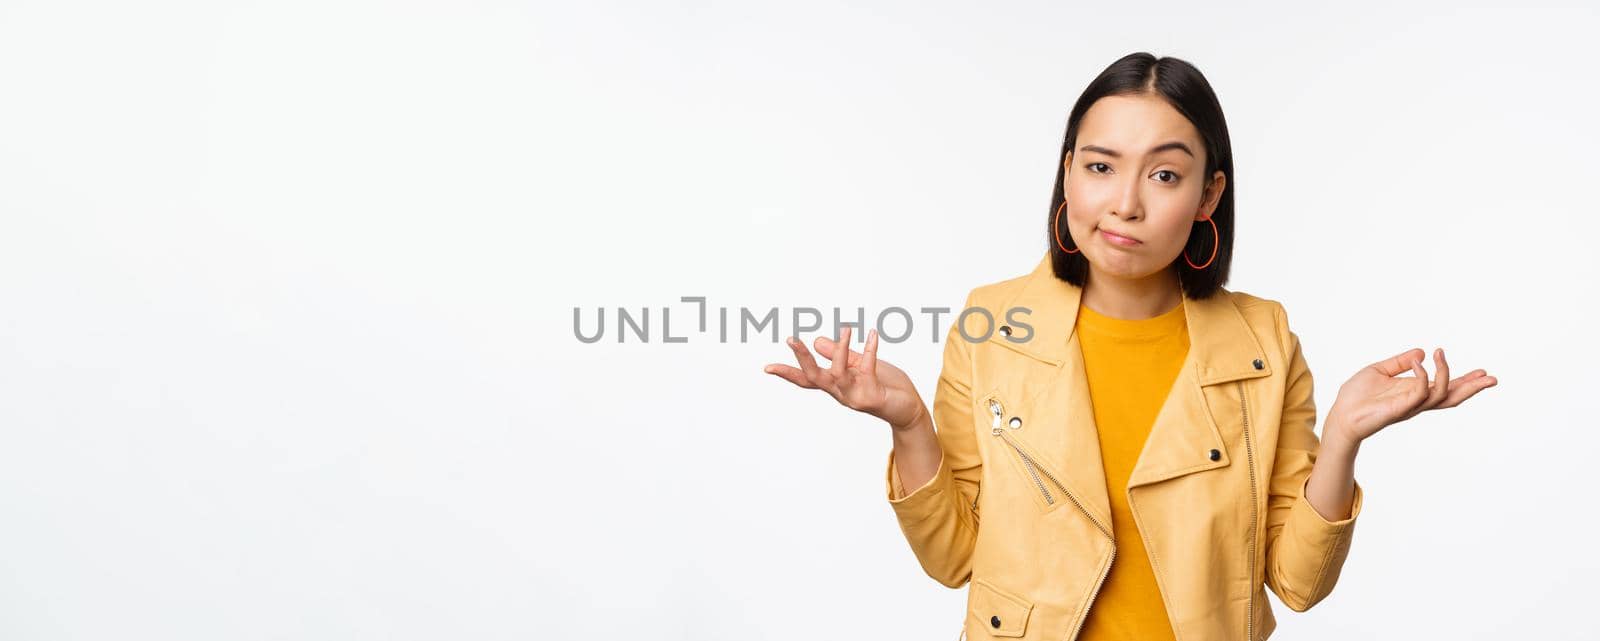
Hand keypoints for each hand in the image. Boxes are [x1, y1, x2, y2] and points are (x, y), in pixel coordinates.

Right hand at [763, 327, 926, 430]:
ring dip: (840, 350)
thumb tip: (817, 341)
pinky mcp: (871, 396)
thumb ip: (842, 355)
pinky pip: (867, 369)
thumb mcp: (860, 366)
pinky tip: (873, 334)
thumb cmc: (886, 386)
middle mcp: (840, 392)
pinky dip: (870, 349)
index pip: (806, 379)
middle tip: (791, 338)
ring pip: (837, 374)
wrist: (909, 408)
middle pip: (814, 377)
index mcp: (835, 384)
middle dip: (802, 358)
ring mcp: (854, 396)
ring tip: (846, 328)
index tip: (766, 368)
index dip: (787, 373)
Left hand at [1325, 347, 1497, 443]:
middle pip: (1452, 397)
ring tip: (1440, 353)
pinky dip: (1423, 376)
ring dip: (1445, 373)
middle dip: (1473, 388)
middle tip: (1492, 378)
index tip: (1482, 372)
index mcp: (1414, 392)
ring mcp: (1410, 406)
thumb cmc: (1356, 396)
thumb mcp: (1379, 370)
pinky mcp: (1400, 408)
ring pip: (1441, 394)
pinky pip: (1419, 392)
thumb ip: (1400, 362)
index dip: (1464, 381)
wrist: (1341, 414)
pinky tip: (1419, 363)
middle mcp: (1416, 401)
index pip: (1445, 387)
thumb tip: (1420, 352)